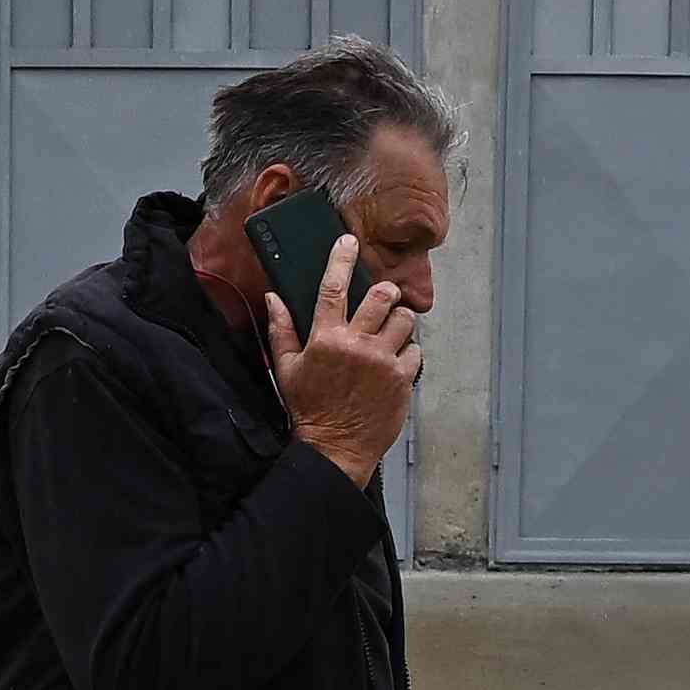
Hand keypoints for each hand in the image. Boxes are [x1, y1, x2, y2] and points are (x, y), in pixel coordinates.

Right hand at [270, 252, 425, 485]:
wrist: (335, 448)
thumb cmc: (309, 409)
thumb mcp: (286, 369)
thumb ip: (282, 329)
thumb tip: (273, 297)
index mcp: (325, 339)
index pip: (333, 288)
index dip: (341, 259)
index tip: (348, 242)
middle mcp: (357, 345)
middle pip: (382, 296)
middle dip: (385, 292)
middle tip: (382, 300)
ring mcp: (382, 362)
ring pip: (405, 320)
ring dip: (399, 321)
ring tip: (389, 334)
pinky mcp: (402, 379)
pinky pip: (415, 351)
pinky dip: (408, 353)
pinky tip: (393, 363)